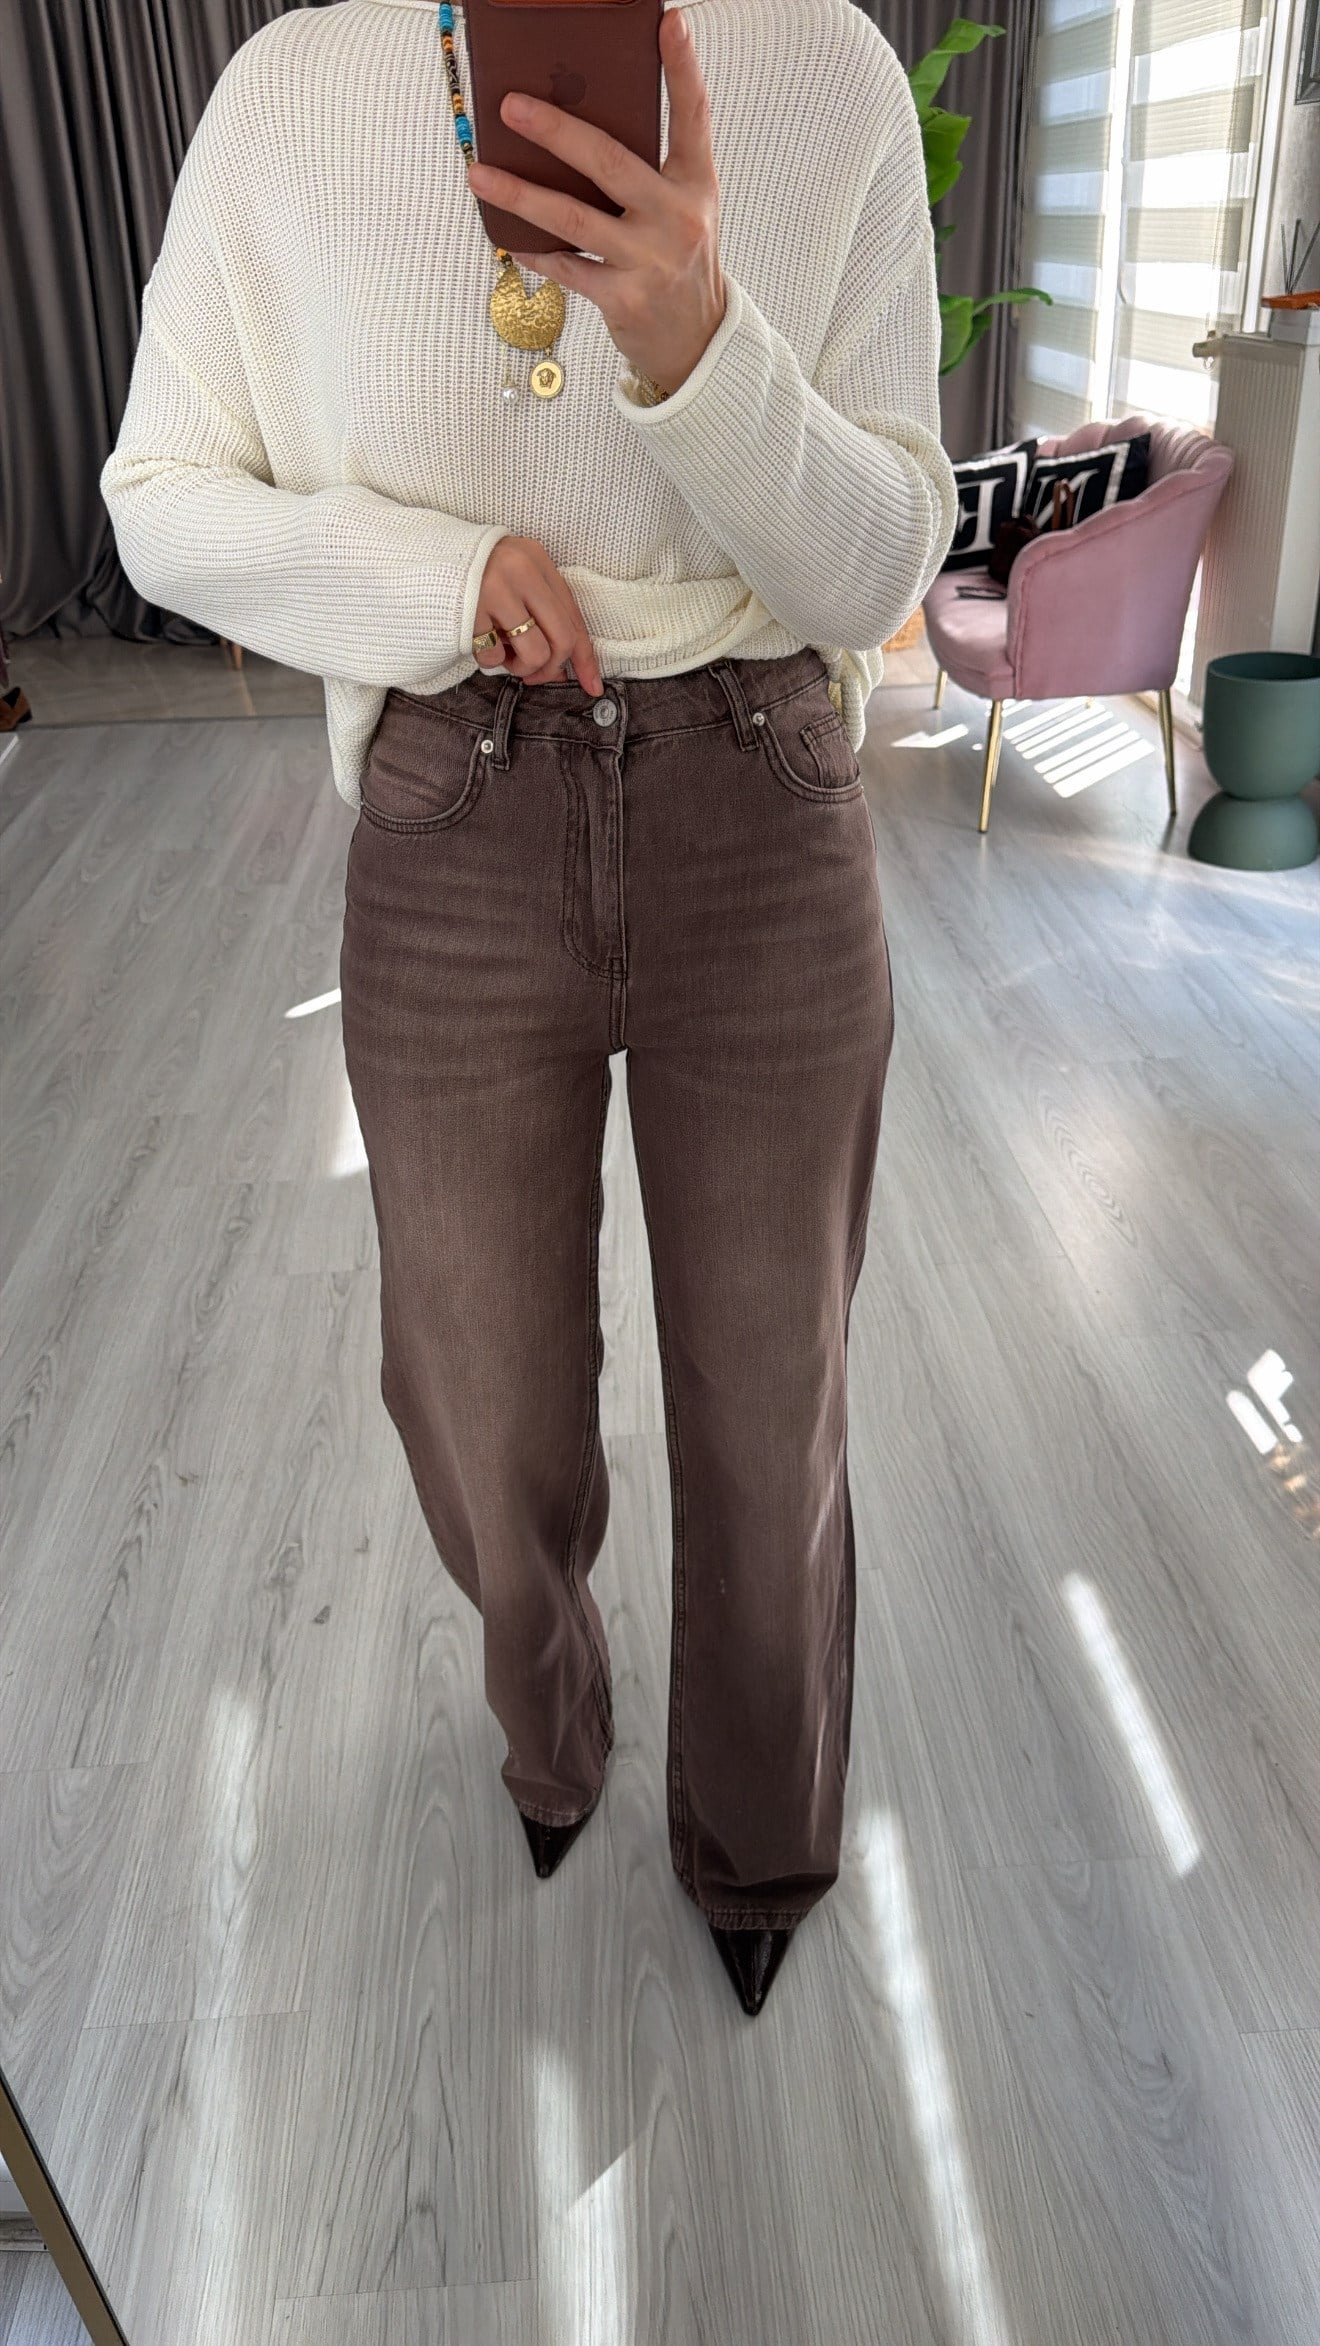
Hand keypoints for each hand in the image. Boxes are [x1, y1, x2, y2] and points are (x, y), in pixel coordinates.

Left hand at [466, 6, 725, 395]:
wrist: (696, 342)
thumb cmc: (679, 264)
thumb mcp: (683, 209)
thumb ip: (649, 170)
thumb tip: (576, 131)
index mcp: (694, 185)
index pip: (692, 116)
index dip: (682, 67)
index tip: (669, 22)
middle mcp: (676, 217)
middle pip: (608, 160)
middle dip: (554, 130)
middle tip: (511, 106)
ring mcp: (650, 260)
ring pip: (572, 217)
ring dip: (519, 195)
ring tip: (480, 175)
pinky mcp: (623, 298)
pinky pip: (566, 267)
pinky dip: (535, 252)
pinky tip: (510, 238)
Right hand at [473, 534, 603, 692]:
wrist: (420, 557)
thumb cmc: (474, 575)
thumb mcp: (515, 577)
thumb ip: (541, 611)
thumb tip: (562, 667)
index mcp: (537, 560)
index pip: (574, 617)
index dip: (586, 658)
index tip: (592, 686)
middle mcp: (522, 570)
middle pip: (562, 639)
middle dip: (551, 668)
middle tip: (533, 675)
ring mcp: (494, 588)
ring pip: (535, 653)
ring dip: (521, 668)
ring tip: (503, 655)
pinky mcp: (469, 610)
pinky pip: (494, 657)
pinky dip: (490, 661)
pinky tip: (478, 642)